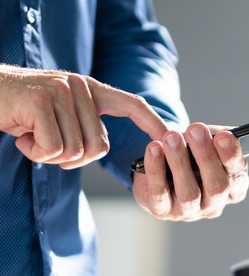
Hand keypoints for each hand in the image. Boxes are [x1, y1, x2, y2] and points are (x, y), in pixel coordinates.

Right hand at [0, 64, 167, 168]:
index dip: (154, 123)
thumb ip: (83, 125)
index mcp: (90, 89)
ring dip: (50, 156)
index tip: (172, 138)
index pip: (132, 104)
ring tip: (31, 137)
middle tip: (44, 146)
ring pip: (76, 151)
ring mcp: (61, 92)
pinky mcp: (41, 102)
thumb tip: (102, 149)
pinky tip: (21, 136)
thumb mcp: (59, 116)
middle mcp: (80, 87)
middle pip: (98, 147)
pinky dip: (36, 153)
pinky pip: (54, 149)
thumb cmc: (21, 112)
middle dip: (72, 159)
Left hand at [131, 123, 248, 220]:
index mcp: (234, 188)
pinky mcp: (162, 210)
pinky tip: (153, 149)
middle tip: (195, 129)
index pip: (238, 177)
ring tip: (171, 136)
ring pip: (189, 192)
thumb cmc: (196, 153)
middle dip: (206, 157)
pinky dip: (155, 170)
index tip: (225, 136)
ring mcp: (189, 211)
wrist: (161, 163)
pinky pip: (160, 193)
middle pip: (216, 186)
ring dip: (180, 162)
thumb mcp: (221, 145)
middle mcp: (215, 204)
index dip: (232, 157)